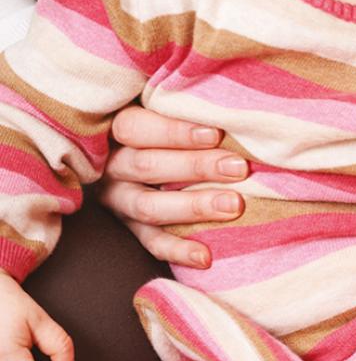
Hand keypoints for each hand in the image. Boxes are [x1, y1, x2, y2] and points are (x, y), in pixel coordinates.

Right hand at [100, 106, 247, 268]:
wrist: (148, 150)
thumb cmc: (167, 119)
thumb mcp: (162, 104)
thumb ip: (184, 103)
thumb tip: (232, 105)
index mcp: (115, 130)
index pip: (135, 128)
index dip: (174, 132)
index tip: (215, 133)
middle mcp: (111, 165)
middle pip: (147, 166)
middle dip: (196, 167)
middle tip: (238, 169)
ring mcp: (117, 198)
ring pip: (148, 206)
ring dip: (192, 207)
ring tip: (233, 205)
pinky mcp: (128, 226)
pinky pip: (150, 242)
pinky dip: (177, 250)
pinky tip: (206, 257)